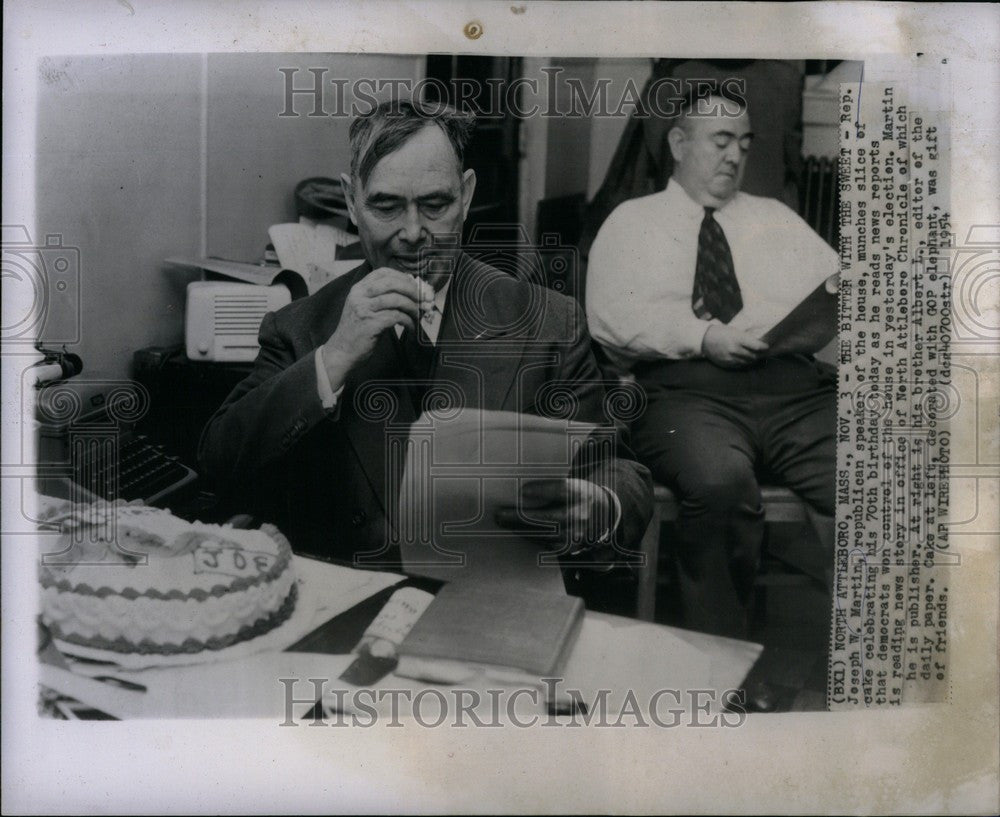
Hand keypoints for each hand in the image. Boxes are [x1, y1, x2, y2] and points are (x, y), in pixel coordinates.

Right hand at [322, 267, 434, 384]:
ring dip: (412, 307)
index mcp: (358, 289)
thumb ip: (380, 297)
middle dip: (411, 290)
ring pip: (396, 300)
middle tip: (421, 299)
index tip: (413, 285)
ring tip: (417, 315)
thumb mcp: (364, 308)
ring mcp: (364, 309)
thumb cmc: (357, 331)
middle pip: (391, 283)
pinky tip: (411, 328)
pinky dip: (408, 322)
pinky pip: (396, 317)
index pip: (382, 273)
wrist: (342, 351)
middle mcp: (359, 296)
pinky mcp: (371, 324)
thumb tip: (408, 292)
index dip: (401, 277)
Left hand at [495, 478, 613, 549]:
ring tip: (502, 521)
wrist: (603, 515)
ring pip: (541, 532)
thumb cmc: (579, 495)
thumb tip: (520, 493)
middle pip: (546, 517)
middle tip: (499, 514)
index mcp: (580, 493)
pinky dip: (527, 536)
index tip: (522, 490)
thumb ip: (551, 488)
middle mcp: (579, 515)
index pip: (561, 490)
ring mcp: (574, 534)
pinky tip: (514, 530)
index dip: (541, 490)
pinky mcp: (568, 547)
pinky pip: (543, 542)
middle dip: (519, 516)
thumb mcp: (572, 484)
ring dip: (518, 528)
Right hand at [701, 324, 768, 367]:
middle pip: (753, 356)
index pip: (757, 346)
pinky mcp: (726, 364)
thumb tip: (759, 343)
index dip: (764, 347)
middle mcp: (735, 350)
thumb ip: (746, 338)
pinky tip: (743, 358)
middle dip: (758, 354)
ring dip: (751, 359)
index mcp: (738, 339)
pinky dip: (743, 362)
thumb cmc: (721, 332)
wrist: (704, 340)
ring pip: (747, 362)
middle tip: (761, 352)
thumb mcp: (734, 331)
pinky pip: (739, 365)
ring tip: (753, 355)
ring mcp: (730, 358)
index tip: (766, 346)